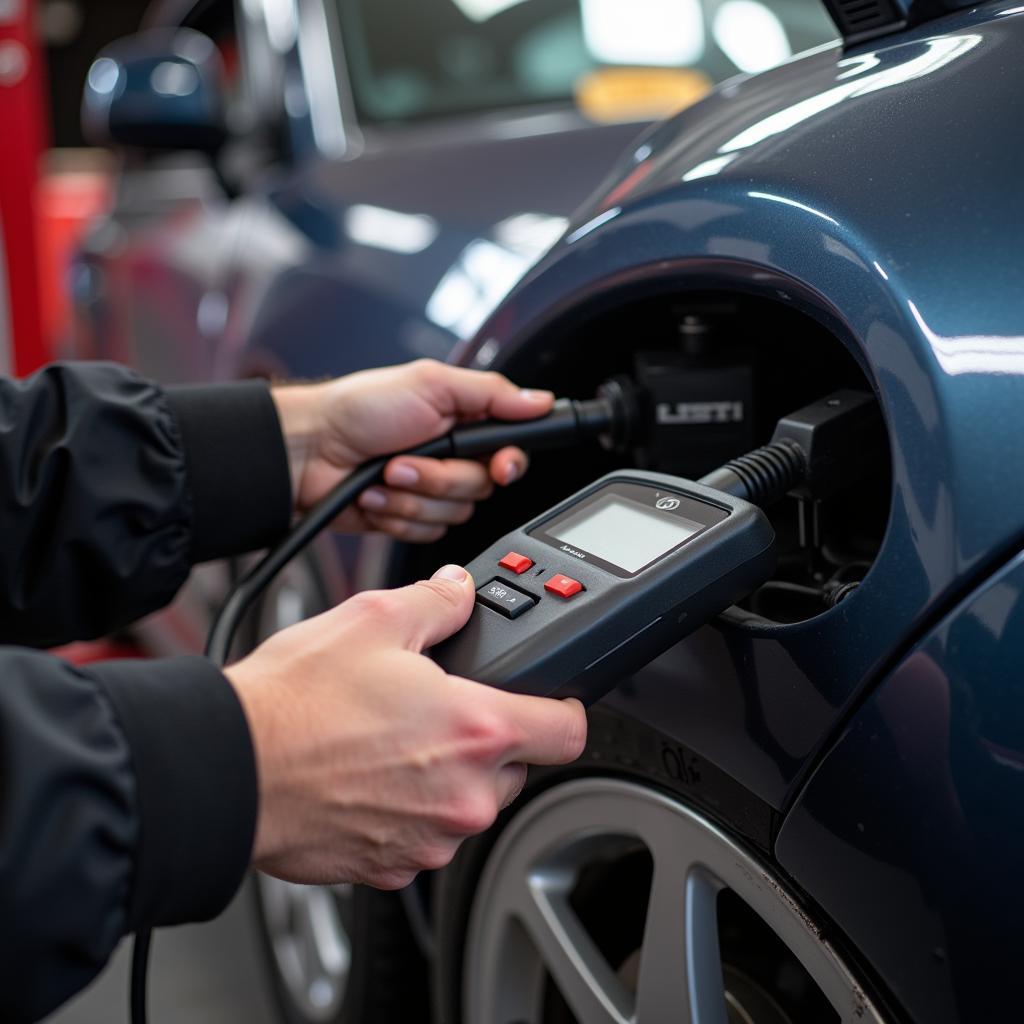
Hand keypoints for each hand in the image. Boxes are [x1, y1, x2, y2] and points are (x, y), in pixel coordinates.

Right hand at [226, 564, 586, 887]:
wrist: (229, 769)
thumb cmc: (294, 703)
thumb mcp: (373, 620)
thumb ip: (437, 603)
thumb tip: (460, 592)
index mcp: (476, 730)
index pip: (568, 730)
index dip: (563, 707)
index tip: (550, 700)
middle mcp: (464, 796)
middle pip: (515, 767)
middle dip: (488, 738)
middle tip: (437, 707)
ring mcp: (430, 840)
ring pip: (468, 802)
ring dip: (446, 775)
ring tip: (391, 740)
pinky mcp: (393, 866)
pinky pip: (425, 834)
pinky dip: (409, 809)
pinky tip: (367, 776)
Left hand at [271, 360, 554, 541]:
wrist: (305, 451)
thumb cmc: (358, 409)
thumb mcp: (430, 383)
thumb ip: (491, 393)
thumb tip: (539, 399)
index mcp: (463, 422)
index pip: (511, 451)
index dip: (508, 463)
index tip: (498, 466)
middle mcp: (451, 458)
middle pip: (481, 489)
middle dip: (440, 478)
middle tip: (405, 459)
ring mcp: (428, 490)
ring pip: (453, 515)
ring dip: (413, 497)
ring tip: (383, 475)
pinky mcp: (407, 517)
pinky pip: (425, 533)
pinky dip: (397, 515)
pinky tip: (375, 497)